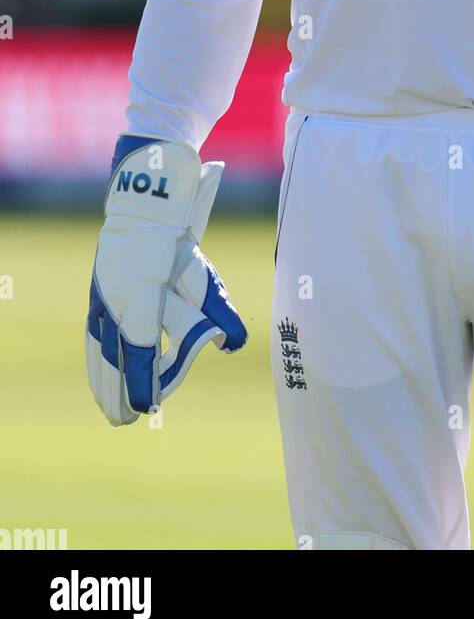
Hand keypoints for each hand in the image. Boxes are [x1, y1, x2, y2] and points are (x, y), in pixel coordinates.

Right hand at [85, 135, 246, 424]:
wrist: (146, 200)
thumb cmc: (177, 241)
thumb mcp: (202, 275)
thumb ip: (218, 311)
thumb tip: (233, 345)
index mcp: (139, 299)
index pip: (138, 351)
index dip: (140, 382)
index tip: (147, 408)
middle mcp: (116, 302)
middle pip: (115, 358)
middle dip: (120, 390)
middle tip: (129, 418)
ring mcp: (102, 297)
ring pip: (100, 348)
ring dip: (104, 379)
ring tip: (110, 406)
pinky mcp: (99, 292)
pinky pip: (95, 334)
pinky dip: (97, 358)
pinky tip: (100, 370)